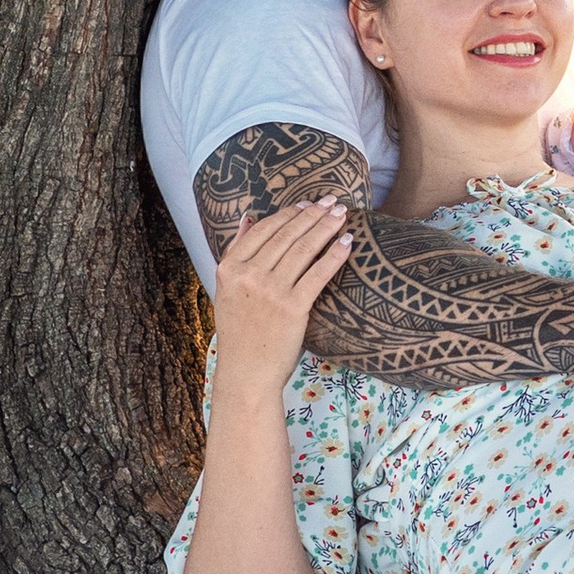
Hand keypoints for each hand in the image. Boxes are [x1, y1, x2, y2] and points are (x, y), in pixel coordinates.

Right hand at [210, 201, 354, 400]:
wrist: (247, 372)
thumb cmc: (239, 332)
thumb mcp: (226, 290)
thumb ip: (235, 252)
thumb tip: (248, 218)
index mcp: (229, 268)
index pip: (264, 230)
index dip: (289, 213)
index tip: (307, 203)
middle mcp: (248, 276)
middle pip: (287, 236)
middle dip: (313, 214)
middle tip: (333, 201)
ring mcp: (271, 291)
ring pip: (304, 249)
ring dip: (326, 227)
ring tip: (342, 214)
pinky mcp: (293, 307)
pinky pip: (318, 274)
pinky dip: (334, 256)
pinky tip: (347, 243)